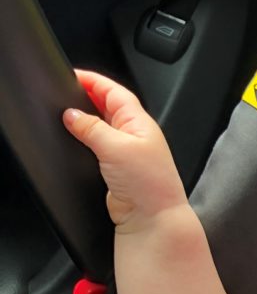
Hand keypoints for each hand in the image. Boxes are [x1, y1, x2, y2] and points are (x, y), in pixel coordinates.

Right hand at [63, 69, 186, 225]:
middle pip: (108, 107)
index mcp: (140, 123)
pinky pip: (98, 148)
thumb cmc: (150, 185)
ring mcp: (126, 153)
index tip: (73, 75)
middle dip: (88, 97)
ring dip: (86, 120)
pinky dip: (85, 141)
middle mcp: (135, 135)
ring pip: (102, 127)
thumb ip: (91, 128)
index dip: (94, 81)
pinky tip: (75, 140)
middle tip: (66, 92)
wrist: (154, 218)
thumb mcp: (117, 148)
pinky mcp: (117, 169)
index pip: (115, 92)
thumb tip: (72, 115)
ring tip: (67, 114)